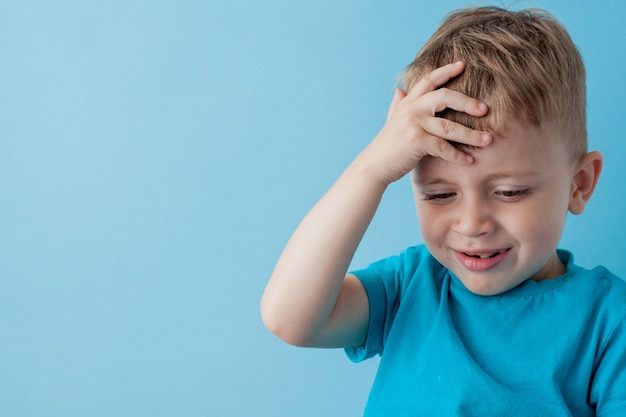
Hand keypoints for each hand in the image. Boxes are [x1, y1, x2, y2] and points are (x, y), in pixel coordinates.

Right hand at [359, 61, 491, 184]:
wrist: (373, 166)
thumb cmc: (387, 146)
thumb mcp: (392, 120)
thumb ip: (398, 105)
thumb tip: (399, 90)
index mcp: (408, 103)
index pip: (429, 80)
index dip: (446, 71)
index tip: (463, 65)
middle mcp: (412, 109)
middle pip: (446, 97)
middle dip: (468, 102)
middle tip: (485, 110)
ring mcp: (414, 124)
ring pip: (450, 127)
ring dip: (472, 135)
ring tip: (488, 140)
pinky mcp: (417, 141)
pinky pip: (444, 147)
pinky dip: (458, 156)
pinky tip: (469, 161)